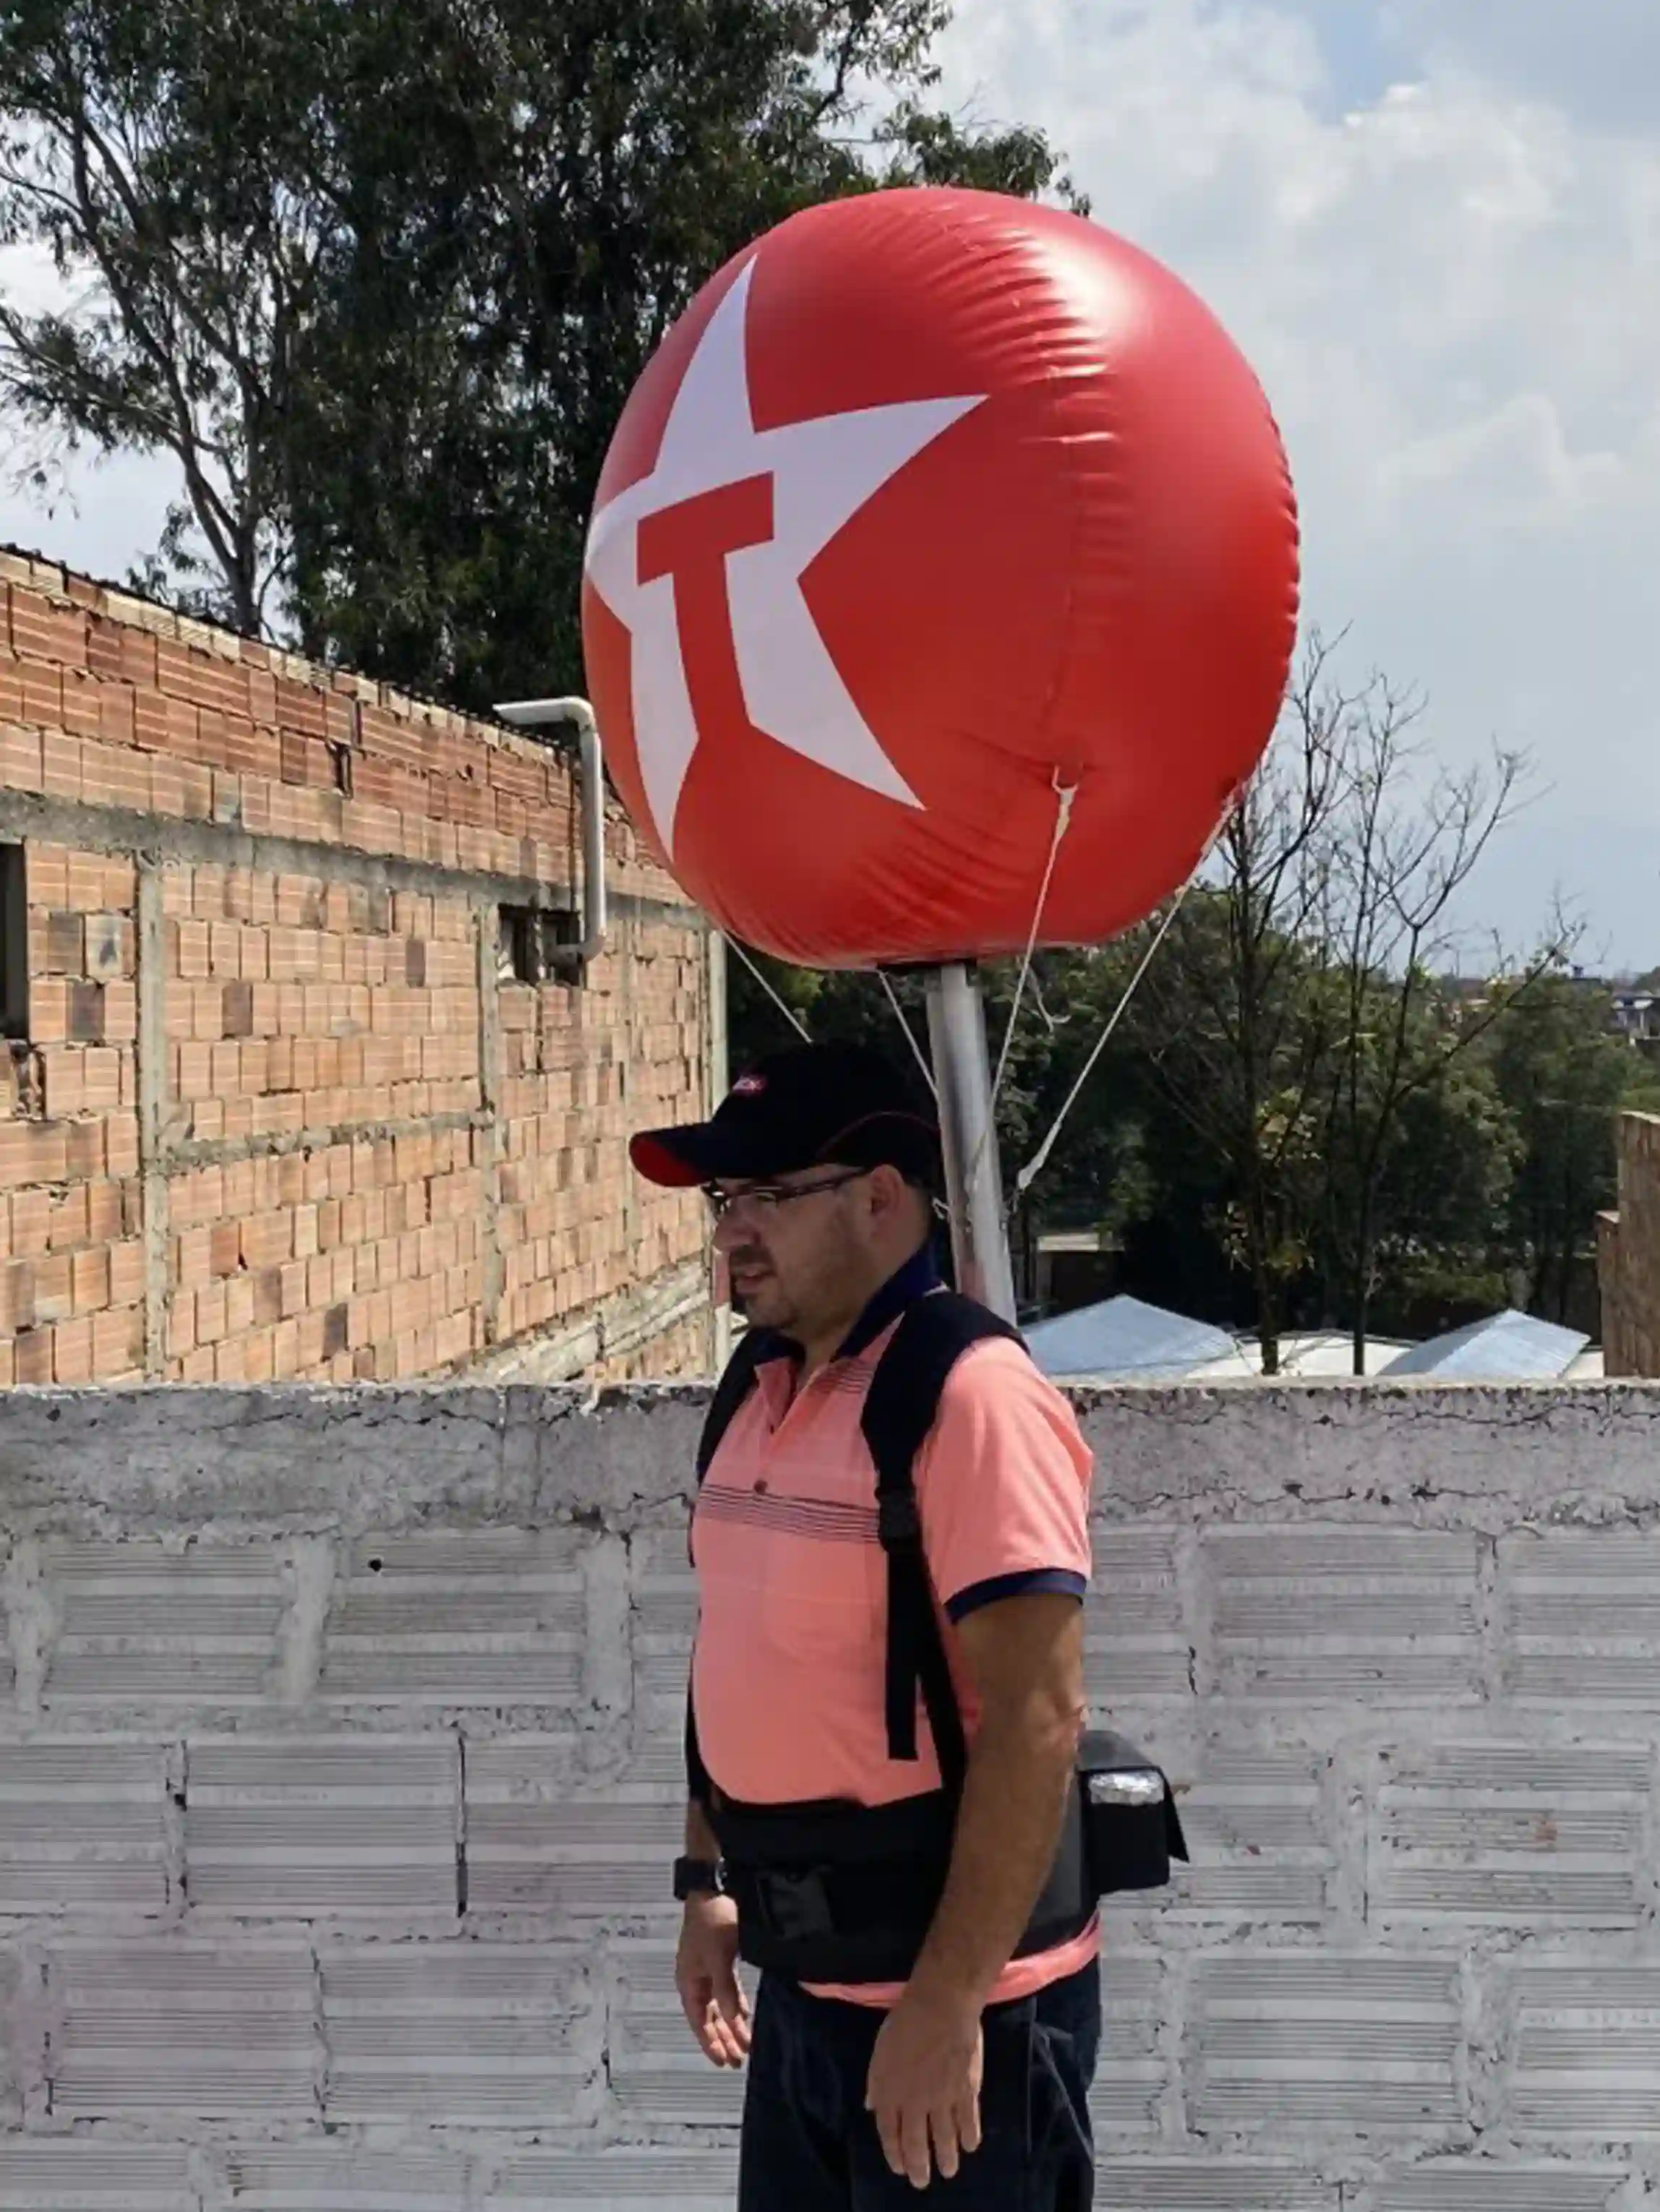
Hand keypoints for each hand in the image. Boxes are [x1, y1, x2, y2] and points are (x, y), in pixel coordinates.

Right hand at [675, 1892, 750, 2067]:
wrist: (714, 1890)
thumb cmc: (711, 1924)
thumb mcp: (718, 1959)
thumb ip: (724, 1991)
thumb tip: (729, 2020)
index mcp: (689, 1982)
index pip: (699, 2021)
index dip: (710, 2043)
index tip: (723, 2062)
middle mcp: (697, 1980)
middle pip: (709, 2017)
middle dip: (723, 2038)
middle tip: (738, 2060)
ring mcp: (709, 1970)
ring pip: (720, 2006)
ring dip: (732, 2024)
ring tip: (745, 2045)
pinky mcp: (721, 1960)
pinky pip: (728, 1991)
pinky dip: (736, 2005)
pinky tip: (745, 2018)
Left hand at [865, 1985, 983, 2188]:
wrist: (940, 2005)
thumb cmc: (906, 2022)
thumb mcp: (880, 2049)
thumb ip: (876, 2081)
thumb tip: (871, 2106)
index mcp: (890, 2091)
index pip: (889, 2132)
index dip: (893, 2152)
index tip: (898, 2167)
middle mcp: (914, 2102)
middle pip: (915, 2143)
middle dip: (918, 2167)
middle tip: (921, 2183)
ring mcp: (942, 2099)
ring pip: (944, 2139)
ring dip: (945, 2159)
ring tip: (948, 2172)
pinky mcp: (966, 2091)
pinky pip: (969, 2122)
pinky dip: (969, 2137)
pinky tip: (970, 2146)